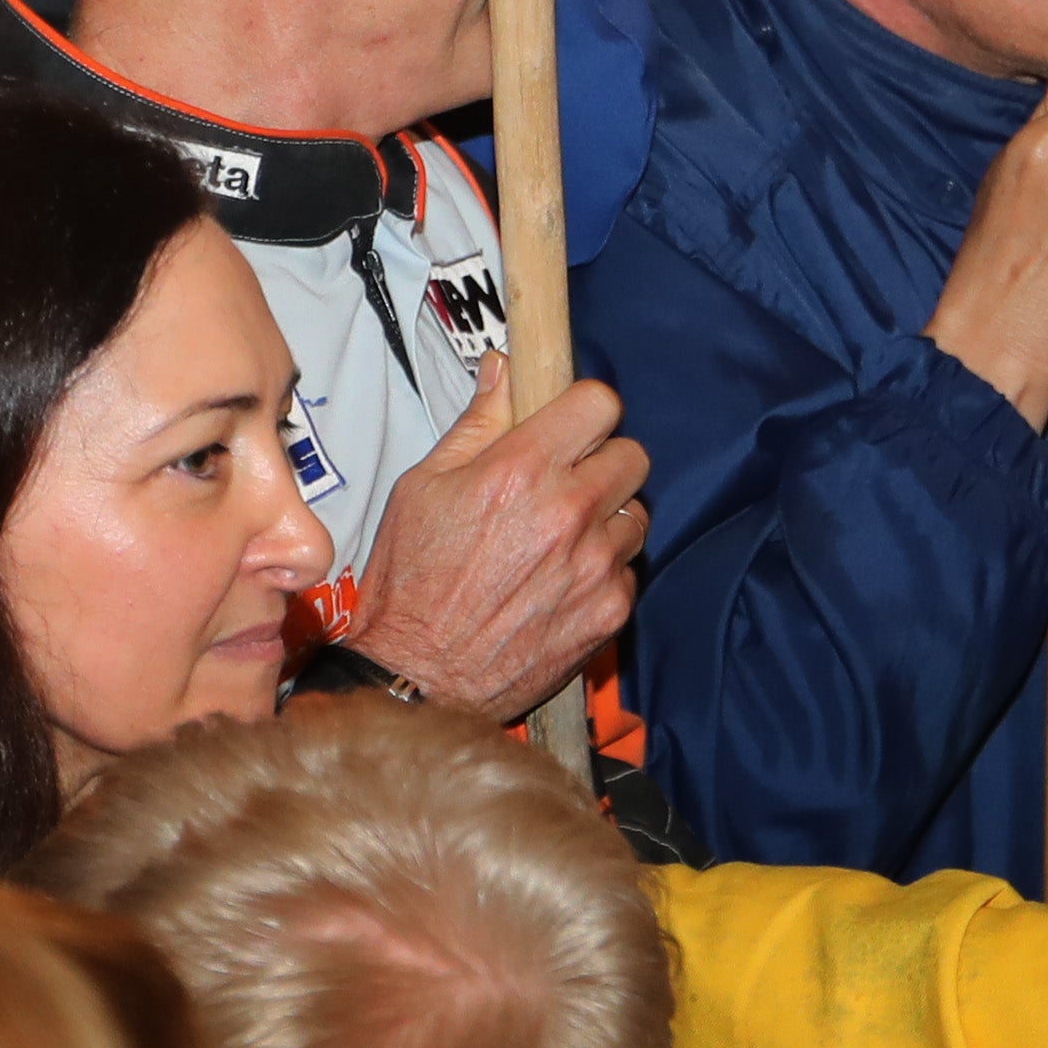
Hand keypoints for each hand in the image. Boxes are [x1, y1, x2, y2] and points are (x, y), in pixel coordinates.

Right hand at [347, 355, 647, 723]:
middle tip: (566, 482)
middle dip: (602, 461)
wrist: (418, 676)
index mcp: (521, 470)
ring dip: (607, 519)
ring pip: (636, 515)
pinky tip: (560, 583)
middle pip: (632, 455)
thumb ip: (476, 424)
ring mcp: (595, 565)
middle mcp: (568, 513)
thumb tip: (504, 370)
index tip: (570, 424)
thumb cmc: (410, 583)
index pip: (599, 403)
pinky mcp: (609, 611)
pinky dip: (603, 572)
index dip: (583, 409)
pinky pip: (628, 570)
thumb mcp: (422, 486)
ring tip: (561, 539)